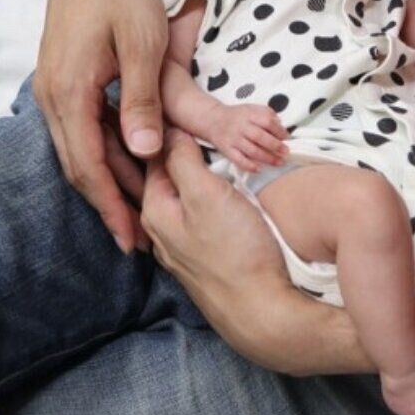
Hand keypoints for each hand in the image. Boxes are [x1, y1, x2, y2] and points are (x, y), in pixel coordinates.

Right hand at [33, 0, 174, 254]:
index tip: (132, 239)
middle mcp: (51, 93)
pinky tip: (124, 161)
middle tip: (137, 239)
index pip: (89, 165)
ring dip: (105, 178)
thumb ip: (141, 99)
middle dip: (107, 203)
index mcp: (69, 90)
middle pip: (78, 165)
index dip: (111, 206)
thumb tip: (142, 153)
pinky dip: (100, 149)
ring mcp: (52, 85)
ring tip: (135, 207)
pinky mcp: (60, 76)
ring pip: (76, 147)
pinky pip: (77, 126)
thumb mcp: (143, 42)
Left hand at [140, 128, 309, 370]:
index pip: (151, 155)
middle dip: (176, 150)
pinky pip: (197, 215)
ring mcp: (182, 247)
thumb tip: (168, 130)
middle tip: (196, 121)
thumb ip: (182, 160)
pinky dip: (205, 195)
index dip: (164, 127)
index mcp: (154, 209)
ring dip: (193, 173)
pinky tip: (221, 188)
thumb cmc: (236, 249)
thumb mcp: (206, 194)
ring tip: (211, 149)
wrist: (263, 309)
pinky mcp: (204, 258)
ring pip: (182, 196)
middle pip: (165, 176)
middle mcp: (160, 230)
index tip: (179, 104)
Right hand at [206, 103, 290, 172]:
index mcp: (249, 114)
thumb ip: (267, 114)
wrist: (213, 120)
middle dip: (275, 146)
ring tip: (279, 162)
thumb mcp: (252, 108)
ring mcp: (233, 139)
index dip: (279, 130)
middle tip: (285, 152)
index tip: (286, 137)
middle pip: (260, 137)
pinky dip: (249, 166)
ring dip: (267, 158)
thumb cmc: (237, 116)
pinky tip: (259, 169)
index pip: (267, 121)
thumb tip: (281, 126)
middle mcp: (241, 126)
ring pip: (251, 150)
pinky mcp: (227, 150)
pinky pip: (238, 160)